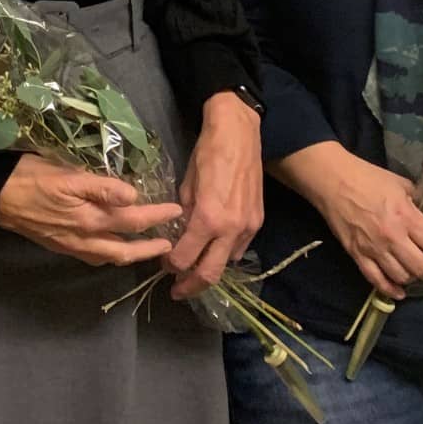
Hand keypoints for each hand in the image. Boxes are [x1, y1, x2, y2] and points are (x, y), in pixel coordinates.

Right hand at [0, 157, 181, 267]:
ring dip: (133, 254)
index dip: (156, 216)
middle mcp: (85, 238)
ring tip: (149, 248)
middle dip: (150, 247)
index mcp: (90, 218)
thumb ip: (102, 187)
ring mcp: (73, 246)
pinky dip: (112, 255)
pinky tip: (114, 248)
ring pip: (111, 256)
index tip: (177, 211)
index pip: (133, 219)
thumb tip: (133, 196)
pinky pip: (95, 256)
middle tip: (171, 244)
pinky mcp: (63, 246)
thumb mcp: (67, 174)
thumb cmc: (32, 176)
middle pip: (126, 249)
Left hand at [168, 90, 262, 298]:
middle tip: (177, 291)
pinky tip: (214, 248)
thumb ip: (184, 214)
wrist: (239, 132)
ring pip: (227, 263)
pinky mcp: (258, 221)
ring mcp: (248, 227)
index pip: (186, 258)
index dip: (171, 267)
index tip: (164, 266)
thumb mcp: (187, 183)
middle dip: (191, 287)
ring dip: (210, 270)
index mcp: (208, 218)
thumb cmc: (207, 152)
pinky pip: (240, 248)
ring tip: (195, 268)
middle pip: (210, 274)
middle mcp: (231, 229)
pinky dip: (225, 253)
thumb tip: (179, 235)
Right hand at [313, 151, 422, 300]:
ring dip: (412, 279)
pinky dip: (391, 290)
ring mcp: (374, 249)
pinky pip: (377, 281)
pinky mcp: (358, 255)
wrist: (333, 181)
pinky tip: (399, 291)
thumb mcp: (400, 184)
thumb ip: (416, 202)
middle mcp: (393, 237)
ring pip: (402, 277)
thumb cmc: (367, 178)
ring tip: (414, 273)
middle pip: (422, 268)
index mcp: (406, 216)